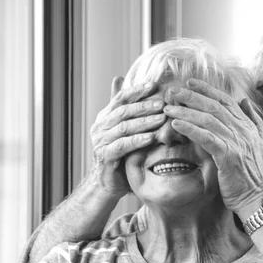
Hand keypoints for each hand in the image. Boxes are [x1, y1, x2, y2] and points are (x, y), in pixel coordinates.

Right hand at [89, 77, 166, 197]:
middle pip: (123, 111)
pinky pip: (122, 145)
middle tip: (162, 103)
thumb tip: (120, 79)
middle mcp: (100, 127)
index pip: (120, 98)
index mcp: (104, 117)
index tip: (154, 85)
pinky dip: (137, 140)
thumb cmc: (120, 155)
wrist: (108, 183)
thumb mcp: (124, 131)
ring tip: (161, 118)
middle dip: (144, 106)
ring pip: (124, 127)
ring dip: (144, 122)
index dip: (137, 91)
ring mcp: (100, 141)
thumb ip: (126, 110)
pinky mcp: (105, 156)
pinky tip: (151, 137)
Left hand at [162, 78, 262, 214]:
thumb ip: (252, 121)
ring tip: (168, 108)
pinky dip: (190, 128)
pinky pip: (206, 137)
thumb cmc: (252, 175)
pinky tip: (176, 124)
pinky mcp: (228, 155)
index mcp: (247, 126)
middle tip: (173, 91)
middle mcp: (243, 130)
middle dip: (192, 96)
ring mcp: (236, 142)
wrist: (257, 198)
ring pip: (208, 119)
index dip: (207, 90)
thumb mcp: (257, 144)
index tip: (190, 83)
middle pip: (214, 106)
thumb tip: (245, 101)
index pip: (225, 101)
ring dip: (186, 111)